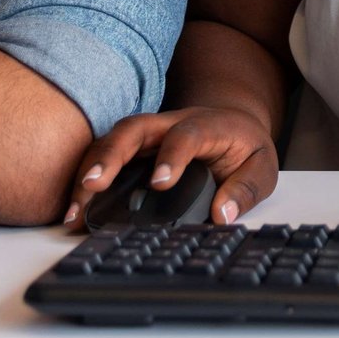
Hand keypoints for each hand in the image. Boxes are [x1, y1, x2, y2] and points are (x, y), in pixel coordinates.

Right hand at [65, 107, 276, 227]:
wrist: (233, 123)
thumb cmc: (245, 147)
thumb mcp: (264, 166)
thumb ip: (247, 188)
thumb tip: (223, 214)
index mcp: (207, 125)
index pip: (186, 134)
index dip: (172, 156)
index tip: (160, 183)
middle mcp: (171, 124)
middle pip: (135, 128)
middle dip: (111, 154)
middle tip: (94, 186)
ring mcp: (149, 134)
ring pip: (112, 140)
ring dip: (89, 170)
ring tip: (75, 210)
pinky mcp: (134, 149)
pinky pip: (104, 156)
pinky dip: (86, 179)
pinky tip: (76, 210)